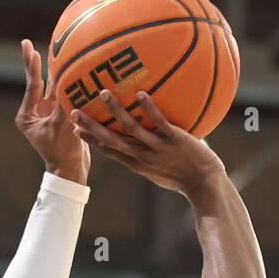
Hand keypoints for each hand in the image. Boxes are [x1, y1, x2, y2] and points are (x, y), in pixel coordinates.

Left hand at [15, 39, 89, 184]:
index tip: (29, 48)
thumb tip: (69, 80)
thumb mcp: (61, 127)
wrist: (71, 169)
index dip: (32, 67)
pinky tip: (71, 66)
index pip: (31, 87)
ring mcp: (47, 112)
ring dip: (53, 69)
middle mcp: (35, 112)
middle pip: (36, 83)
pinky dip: (66, 81)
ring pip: (50, 86)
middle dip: (33, 63)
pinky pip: (63, 93)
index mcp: (27, 116)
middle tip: (26, 43)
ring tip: (52, 49)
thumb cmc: (63, 152)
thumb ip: (64, 104)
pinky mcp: (60, 114)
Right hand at [71, 90, 225, 197]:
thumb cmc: (185, 177)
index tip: (75, 130)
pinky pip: (158, 122)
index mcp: (137, 164)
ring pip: (130, 129)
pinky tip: (139, 94)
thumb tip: (147, 141)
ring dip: (115, 111)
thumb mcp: (160, 171)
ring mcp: (157, 148)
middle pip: (110, 140)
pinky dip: (148, 108)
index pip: (108, 150)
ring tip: (103, 93)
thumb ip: (150, 156)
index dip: (91, 140)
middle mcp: (142, 156)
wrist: (204, 185)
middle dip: (91, 127)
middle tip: (74, 113)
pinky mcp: (173, 140)